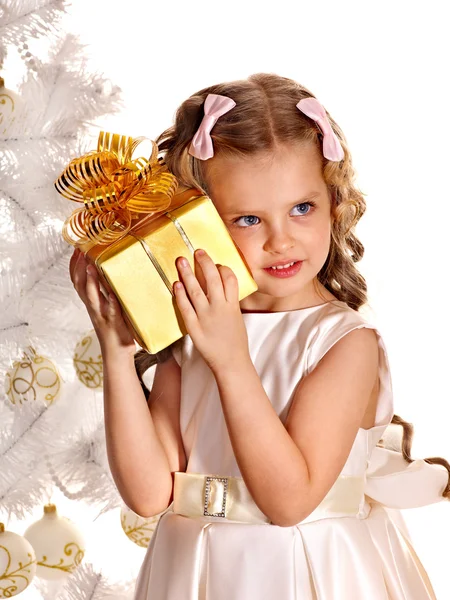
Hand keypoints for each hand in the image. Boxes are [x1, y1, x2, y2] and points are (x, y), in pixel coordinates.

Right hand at [69, 248, 135, 357]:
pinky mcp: (115, 323)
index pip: (77, 281)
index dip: (74, 266)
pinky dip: (111, 302)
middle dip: (79, 268)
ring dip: (91, 282)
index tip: (75, 249)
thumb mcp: (108, 306)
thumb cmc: (115, 328)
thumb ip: (106, 291)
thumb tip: (110, 272)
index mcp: (91, 303)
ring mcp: (103, 315)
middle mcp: (94, 308)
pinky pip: (111, 311)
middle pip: (80, 286)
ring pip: (92, 298)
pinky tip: (111, 293)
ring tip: (92, 267)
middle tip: (81, 251)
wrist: (116, 353)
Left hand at [173, 249, 250, 372]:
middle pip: (211, 278)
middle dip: (204, 262)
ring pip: (195, 289)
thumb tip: (222, 289)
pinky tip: (176, 284)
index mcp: (232, 305)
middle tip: (197, 251)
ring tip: (181, 261)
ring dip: (187, 273)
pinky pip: (185, 307)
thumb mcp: (237, 318)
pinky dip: (180, 295)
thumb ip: (229, 302)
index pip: (229, 278)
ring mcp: (205, 317)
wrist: (231, 363)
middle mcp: (219, 308)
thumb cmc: (235, 342)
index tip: (216, 263)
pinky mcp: (194, 327)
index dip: (222, 268)